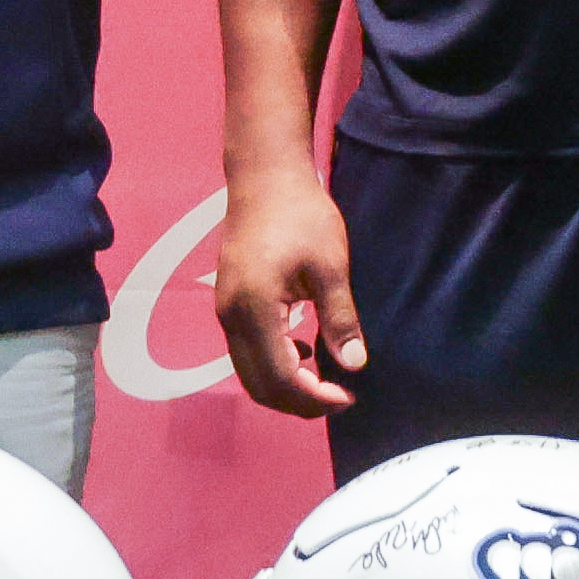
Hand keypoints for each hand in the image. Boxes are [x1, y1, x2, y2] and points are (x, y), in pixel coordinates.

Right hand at [213, 168, 362, 415]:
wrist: (265, 177)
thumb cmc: (302, 215)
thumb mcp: (329, 266)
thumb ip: (339, 318)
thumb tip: (354, 366)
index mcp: (254, 310)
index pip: (281, 377)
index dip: (314, 398)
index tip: (348, 398)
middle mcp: (230, 317)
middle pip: (258, 384)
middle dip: (299, 401)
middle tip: (339, 399)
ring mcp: (224, 310)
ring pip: (249, 371)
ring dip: (285, 385)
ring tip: (325, 381)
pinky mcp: (228, 302)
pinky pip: (246, 350)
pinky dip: (273, 363)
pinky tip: (304, 348)